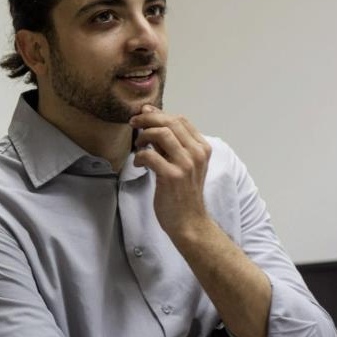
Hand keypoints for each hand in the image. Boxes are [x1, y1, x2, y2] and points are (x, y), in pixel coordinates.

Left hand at [129, 105, 211, 242]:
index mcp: (202, 148)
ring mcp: (185, 164)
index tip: (145, 114)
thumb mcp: (185, 164)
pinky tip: (139, 163)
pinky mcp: (172, 176)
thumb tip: (153, 119)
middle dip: (148, 118)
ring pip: (161, 133)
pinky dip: (140, 156)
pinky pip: (150, 155)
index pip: (180, 120)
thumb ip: (173, 144)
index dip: (160, 113)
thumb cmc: (184, 193)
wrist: (190, 222)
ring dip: (144, 135)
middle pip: (170, 122)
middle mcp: (197, 153)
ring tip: (138, 145)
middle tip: (134, 122)